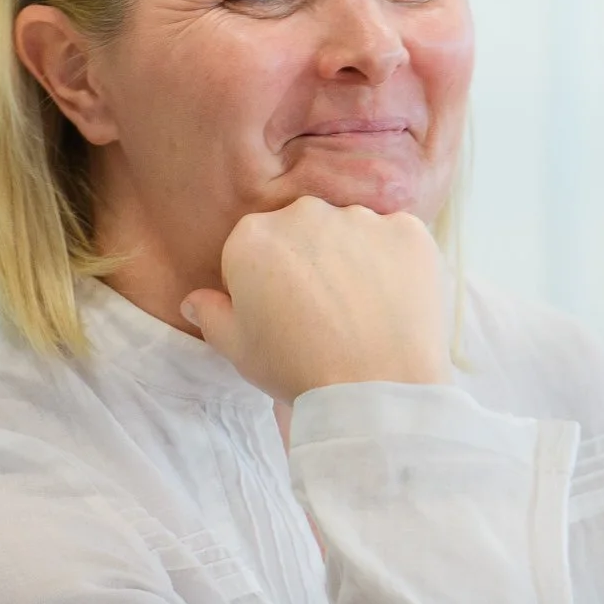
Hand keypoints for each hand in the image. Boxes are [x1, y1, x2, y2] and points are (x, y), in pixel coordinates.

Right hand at [182, 196, 450, 402]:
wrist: (376, 390)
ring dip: (353, 258)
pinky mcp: (408, 230)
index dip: (265, 282)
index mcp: (252, 238)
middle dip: (310, 260)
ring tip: (364, 311)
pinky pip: (397, 238)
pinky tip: (394, 302)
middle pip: (302, 230)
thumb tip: (194, 299)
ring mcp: (360, 218)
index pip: (254, 247)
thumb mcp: (238, 351)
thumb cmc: (298, 371)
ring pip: (351, 231)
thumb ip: (212, 315)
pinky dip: (395, 262)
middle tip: (325, 312)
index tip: (282, 315)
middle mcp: (304, 214)